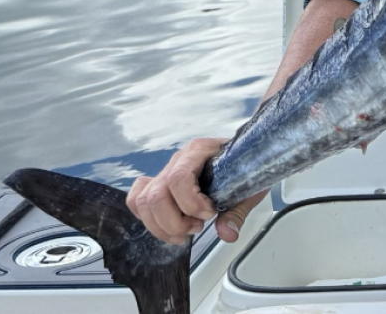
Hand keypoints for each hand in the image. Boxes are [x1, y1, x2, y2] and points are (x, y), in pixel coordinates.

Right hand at [126, 138, 264, 244]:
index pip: (179, 178)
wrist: (244, 153)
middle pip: (156, 195)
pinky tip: (167, 226)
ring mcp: (165, 171)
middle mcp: (178, 159)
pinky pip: (136, 200)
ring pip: (143, 202)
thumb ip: (238, 210)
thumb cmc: (244, 166)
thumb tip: (227, 234)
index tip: (210, 214)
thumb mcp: (249, 187)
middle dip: (174, 222)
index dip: (190, 203)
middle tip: (197, 228)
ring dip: (162, 226)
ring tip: (185, 232)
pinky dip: (147, 218)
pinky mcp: (158, 184)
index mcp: (199, 151)